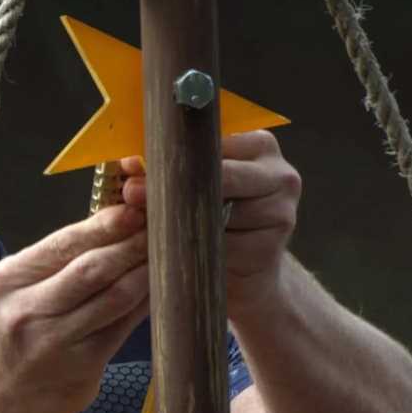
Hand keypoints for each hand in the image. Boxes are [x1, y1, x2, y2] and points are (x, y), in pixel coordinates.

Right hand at [0, 205, 150, 412]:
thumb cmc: (14, 333)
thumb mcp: (16, 290)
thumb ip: (56, 260)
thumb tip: (117, 220)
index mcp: (7, 282)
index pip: (62, 244)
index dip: (104, 225)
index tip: (134, 210)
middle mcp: (26, 312)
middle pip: (92, 269)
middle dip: (131, 244)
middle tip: (160, 225)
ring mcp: (56, 343)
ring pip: (115, 297)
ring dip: (146, 271)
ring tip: (166, 252)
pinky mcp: (85, 366)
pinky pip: (124, 325)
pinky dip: (145, 301)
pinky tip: (159, 286)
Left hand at [119, 130, 300, 313]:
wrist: (247, 271)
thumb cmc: (215, 218)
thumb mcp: (197, 186)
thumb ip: (171, 168)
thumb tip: (129, 163)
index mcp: (260, 145)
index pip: (215, 141)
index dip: (174, 153)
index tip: (136, 163)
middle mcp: (280, 174)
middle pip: (222, 175)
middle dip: (174, 185)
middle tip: (133, 193)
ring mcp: (282, 211)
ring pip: (220, 212)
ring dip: (181, 220)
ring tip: (148, 221)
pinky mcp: (271, 248)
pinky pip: (223, 246)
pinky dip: (196, 248)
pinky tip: (177, 248)